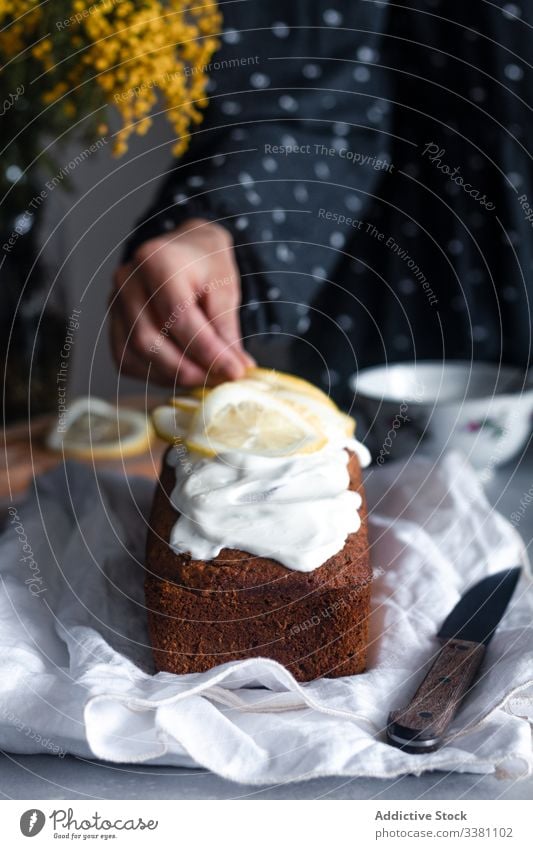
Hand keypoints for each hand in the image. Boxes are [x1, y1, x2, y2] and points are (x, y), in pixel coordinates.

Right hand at [110, 218, 253, 386]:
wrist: (184, 251)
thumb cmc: (205, 265)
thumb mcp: (225, 287)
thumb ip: (226, 328)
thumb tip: (234, 369)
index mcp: (157, 260)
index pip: (178, 317)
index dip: (207, 350)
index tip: (234, 371)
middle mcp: (127, 280)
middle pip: (149, 340)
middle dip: (188, 369)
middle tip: (219, 379)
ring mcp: (115, 302)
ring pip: (136, 354)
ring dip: (173, 375)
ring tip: (205, 378)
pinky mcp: (113, 323)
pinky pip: (127, 360)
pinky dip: (156, 374)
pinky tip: (183, 373)